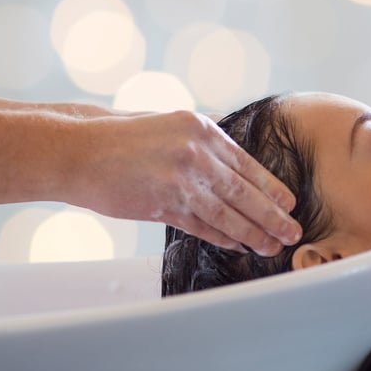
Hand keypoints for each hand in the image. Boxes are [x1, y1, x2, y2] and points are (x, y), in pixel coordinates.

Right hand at [68, 111, 301, 255]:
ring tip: (270, 247)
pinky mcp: (161, 206)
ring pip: (226, 214)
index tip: (290, 203)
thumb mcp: (169, 123)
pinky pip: (201, 226)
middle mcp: (195, 153)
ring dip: (252, 233)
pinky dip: (223, 238)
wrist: (78, 151)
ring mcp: (179, 181)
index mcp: (200, 129)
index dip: (271, 187)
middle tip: (292, 232)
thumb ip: (203, 137)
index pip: (247, 164)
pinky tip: (238, 246)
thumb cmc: (122, 136)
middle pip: (243, 192)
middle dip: (272, 216)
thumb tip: (233, 151)